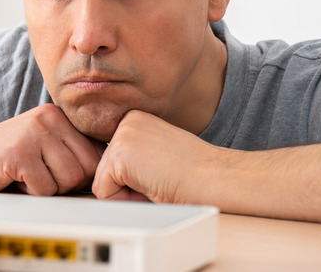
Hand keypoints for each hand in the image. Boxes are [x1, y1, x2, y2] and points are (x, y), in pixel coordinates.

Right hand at [0, 104, 103, 195]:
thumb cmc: (5, 157)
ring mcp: (32, 133)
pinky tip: (14, 178)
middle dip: (65, 183)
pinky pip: (45, 189)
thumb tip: (110, 171)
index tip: (55, 171)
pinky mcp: (18, 153)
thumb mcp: (43, 145)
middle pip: (85, 169)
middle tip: (39, 175)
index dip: (80, 173)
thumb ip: (72, 151)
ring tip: (26, 175)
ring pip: (68, 180)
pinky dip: (30, 192)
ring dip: (47, 188)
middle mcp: (48, 118)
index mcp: (58, 116)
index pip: (96, 154)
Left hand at [92, 110, 216, 203]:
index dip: (134, 179)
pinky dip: (126, 200)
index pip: (112, 160)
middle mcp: (126, 122)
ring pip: (102, 182)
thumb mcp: (156, 157)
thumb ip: (133, 158)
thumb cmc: (195, 176)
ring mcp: (122, 135)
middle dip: (129, 187)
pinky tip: (151, 185)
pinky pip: (103, 192)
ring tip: (157, 182)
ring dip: (129, 194)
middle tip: (160, 179)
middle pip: (104, 171)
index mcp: (136, 120)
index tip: (160, 173)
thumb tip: (107, 176)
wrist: (217, 179)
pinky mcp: (119, 153)